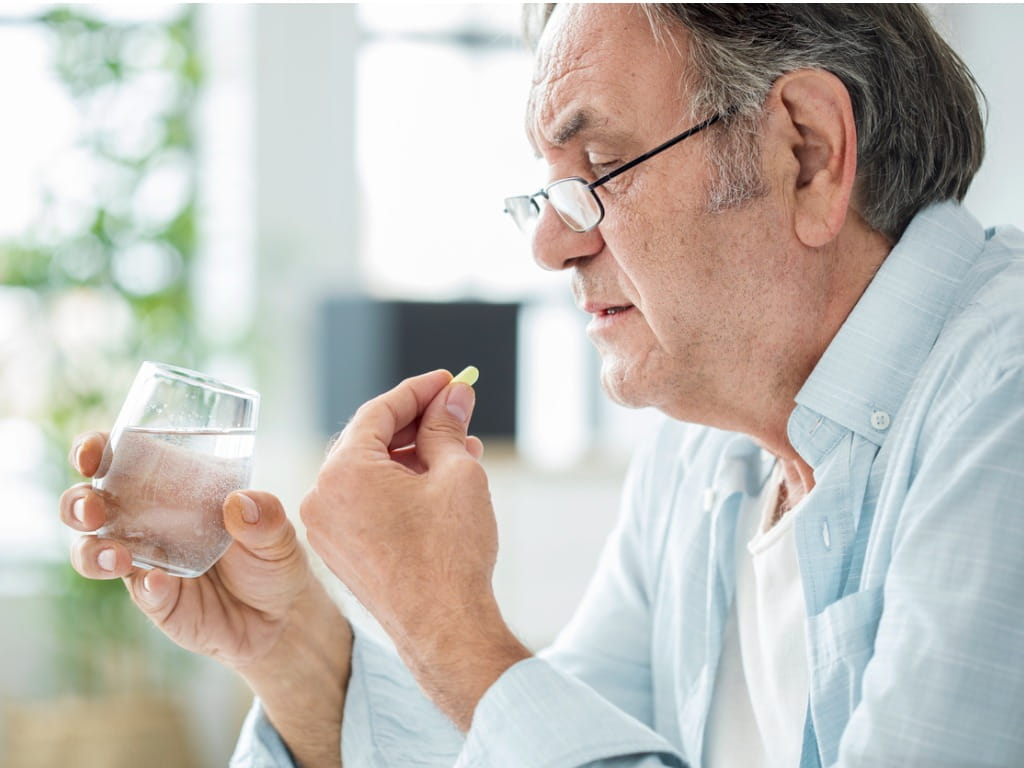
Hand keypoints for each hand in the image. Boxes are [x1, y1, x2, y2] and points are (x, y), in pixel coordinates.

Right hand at [60, 432, 315, 669]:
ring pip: (95, 552)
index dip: (95, 450)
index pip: (120, 459)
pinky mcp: (157, 600)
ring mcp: (146, 562)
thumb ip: (266, 516)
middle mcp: (147, 521)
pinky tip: (159, 583)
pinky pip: (140, 591)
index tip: (91, 454)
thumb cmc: (271, 558)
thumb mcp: (278, 532)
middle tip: (93, 509)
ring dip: (93, 551)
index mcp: (171, 487)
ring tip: (116, 557)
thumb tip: (241, 502)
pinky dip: (146, 586)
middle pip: (90, 505)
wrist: (282, 617)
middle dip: (79, 503)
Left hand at [300, 370, 529, 728]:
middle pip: (370, 440)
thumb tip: (453, 397)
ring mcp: (327, 527)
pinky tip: (437, 481)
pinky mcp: (341, 551)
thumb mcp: (457, 474)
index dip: (419, 390)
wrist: (444, 629)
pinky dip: (399, 486)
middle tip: (457, 410)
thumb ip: (447, 427)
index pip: (379, 411)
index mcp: (343, 471)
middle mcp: (322, 496)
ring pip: (370, 472)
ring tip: (461, 448)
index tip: (450, 380)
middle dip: (418, 423)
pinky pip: (366, 502)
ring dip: (413, 456)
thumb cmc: (450, 553)